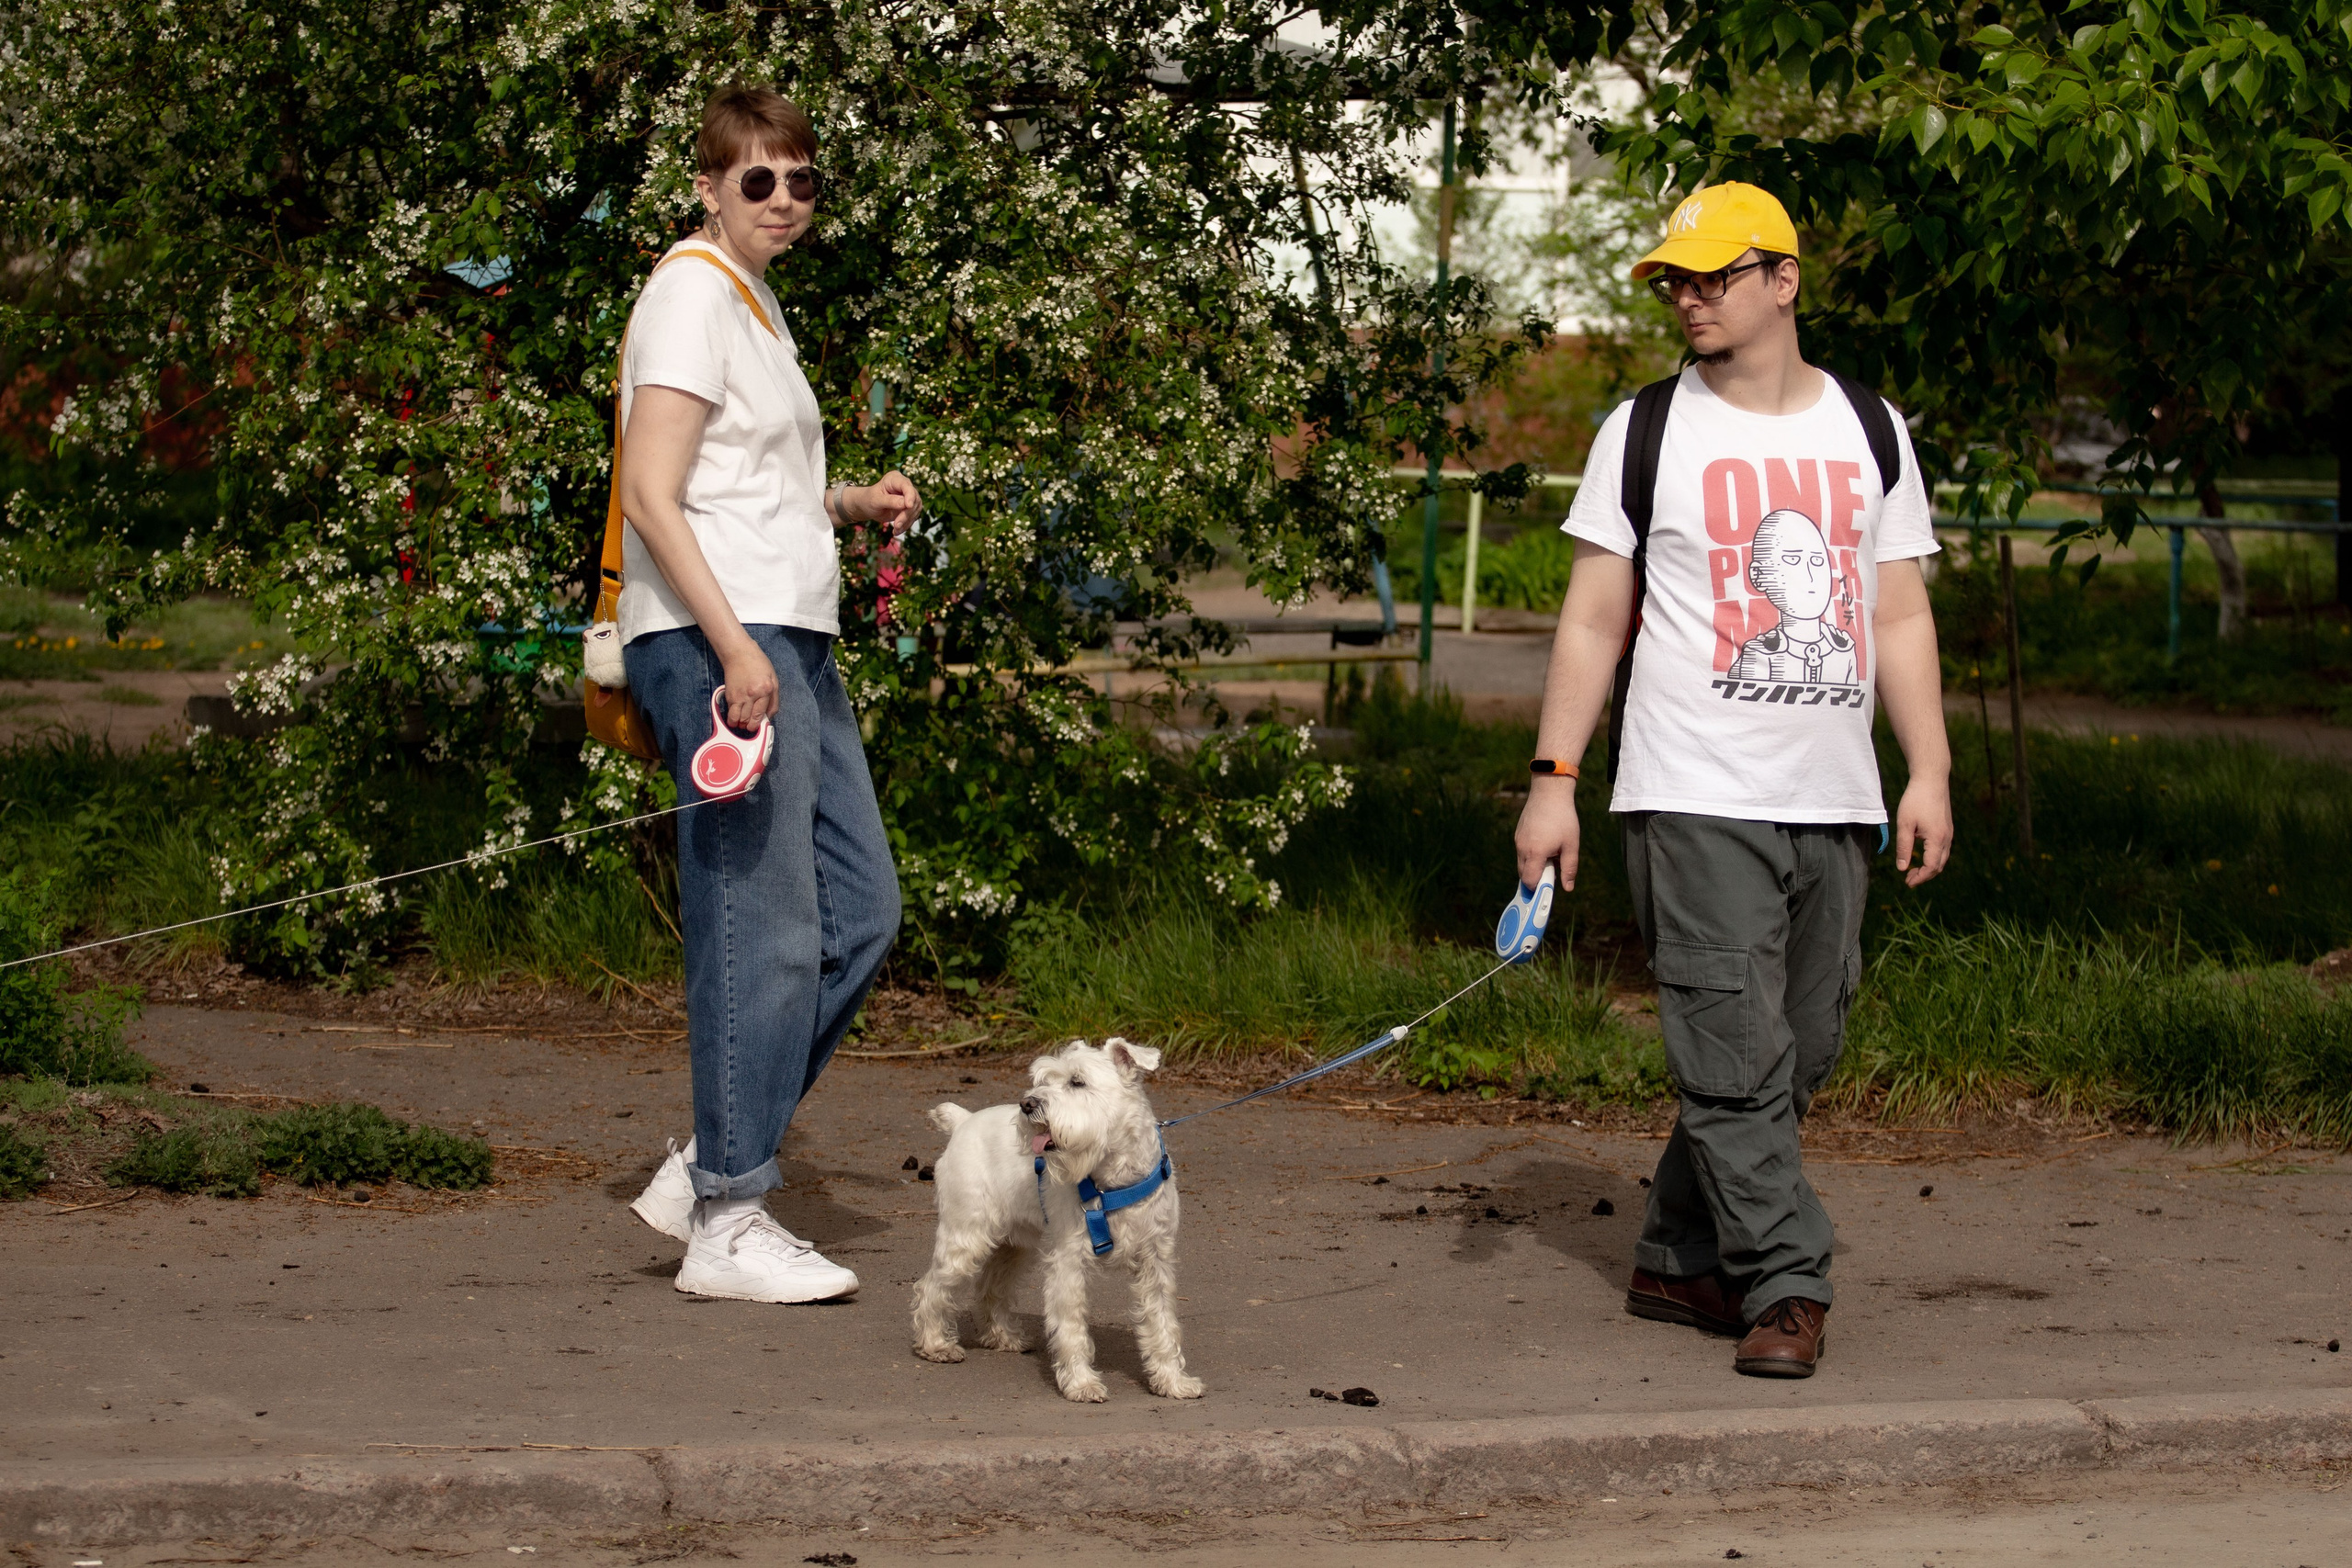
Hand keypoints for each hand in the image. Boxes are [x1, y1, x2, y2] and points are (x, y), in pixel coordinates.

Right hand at [717, 637, 778, 728]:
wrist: (739, 653)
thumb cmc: (758, 664)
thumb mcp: (773, 679)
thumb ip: (774, 698)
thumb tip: (769, 715)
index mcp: (766, 690)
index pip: (763, 714)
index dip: (760, 723)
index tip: (759, 727)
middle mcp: (753, 694)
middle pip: (750, 719)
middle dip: (750, 727)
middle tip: (750, 727)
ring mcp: (740, 696)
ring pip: (738, 719)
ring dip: (740, 724)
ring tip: (742, 723)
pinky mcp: (729, 695)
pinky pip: (730, 713)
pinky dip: (732, 719)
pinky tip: (735, 718)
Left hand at [856, 471, 923, 540]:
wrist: (867, 506)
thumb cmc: (868, 499)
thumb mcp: (876, 500)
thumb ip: (890, 501)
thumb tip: (905, 504)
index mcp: (895, 478)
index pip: (907, 486)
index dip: (910, 496)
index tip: (908, 506)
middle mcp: (904, 486)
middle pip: (914, 499)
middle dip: (906, 514)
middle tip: (896, 525)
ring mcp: (908, 497)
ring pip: (915, 510)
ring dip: (906, 521)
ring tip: (896, 530)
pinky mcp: (909, 507)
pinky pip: (912, 517)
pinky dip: (906, 525)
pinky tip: (897, 531)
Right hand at [1514, 777, 1580, 891]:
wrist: (1549, 792)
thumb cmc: (1563, 817)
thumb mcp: (1571, 845)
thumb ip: (1569, 868)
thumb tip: (1567, 887)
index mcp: (1536, 853)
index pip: (1530, 881)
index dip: (1538, 889)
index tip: (1548, 890)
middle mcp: (1522, 848)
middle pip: (1523, 875)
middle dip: (1536, 878)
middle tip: (1554, 869)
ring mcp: (1518, 840)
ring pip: (1522, 863)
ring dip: (1534, 866)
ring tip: (1551, 853)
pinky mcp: (1518, 834)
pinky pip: (1522, 852)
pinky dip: (1531, 855)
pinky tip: (1545, 843)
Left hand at [1892, 773, 1952, 887]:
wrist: (1931, 779)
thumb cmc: (1916, 800)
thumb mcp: (1905, 824)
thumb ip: (1904, 848)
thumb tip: (1902, 868)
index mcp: (1937, 839)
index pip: (1931, 867)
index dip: (1919, 878)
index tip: (1907, 883)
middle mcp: (1947, 838)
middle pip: (1939, 865)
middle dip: (1925, 875)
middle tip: (1908, 879)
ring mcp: (1949, 832)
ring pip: (1942, 858)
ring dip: (1929, 867)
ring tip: (1913, 869)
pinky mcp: (1947, 827)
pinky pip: (1943, 849)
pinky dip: (1933, 857)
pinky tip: (1920, 853)